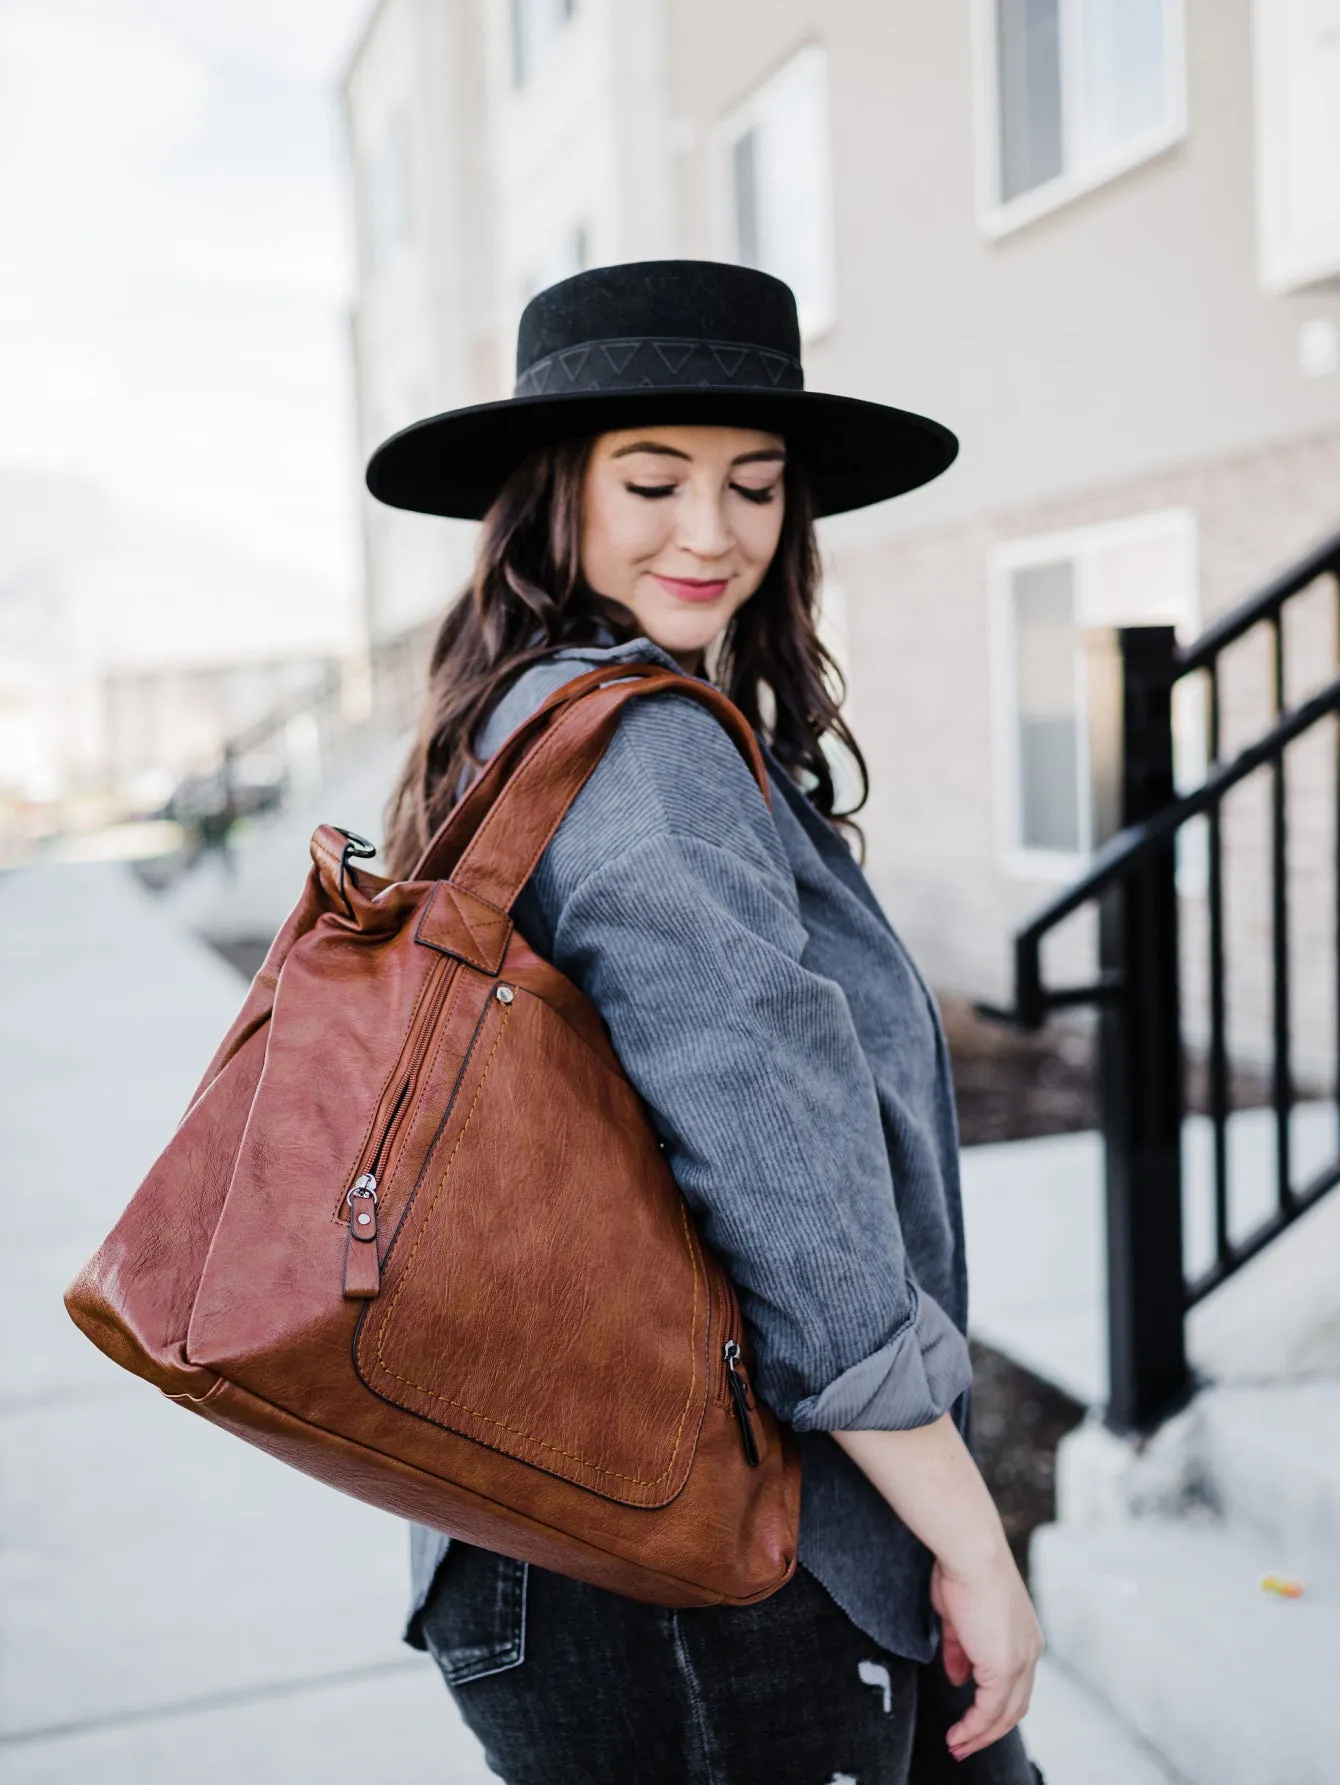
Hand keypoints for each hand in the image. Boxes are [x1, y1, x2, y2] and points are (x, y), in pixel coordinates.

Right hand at [930, 1545, 1042, 1761]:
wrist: (971, 1552)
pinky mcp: (1004, 1668)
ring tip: (958, 1746)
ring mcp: (1020, 1661)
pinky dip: (974, 1727)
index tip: (969, 1715)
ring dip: (980, 1735)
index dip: (992, 1702)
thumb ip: (961, 1649)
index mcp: (1024, 1635)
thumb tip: (958, 1677)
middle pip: (1015, 1706)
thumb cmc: (961, 1569)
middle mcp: (1029, 1651)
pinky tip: (958, 1735)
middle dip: (988, 1728)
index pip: (1014, 1681)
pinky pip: (989, 1710)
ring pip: (1005, 1714)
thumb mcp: (959, 1615)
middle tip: (964, 1741)